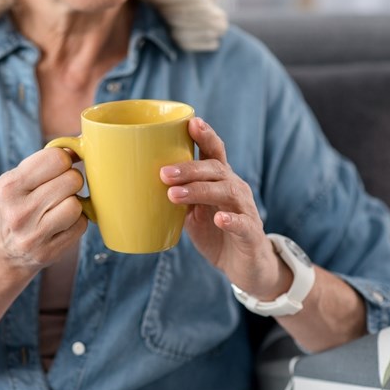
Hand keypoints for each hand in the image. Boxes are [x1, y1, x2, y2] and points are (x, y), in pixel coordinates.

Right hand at [0, 148, 87, 272]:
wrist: (0, 253)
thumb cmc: (12, 208)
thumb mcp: (14, 181)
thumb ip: (43, 163)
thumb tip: (79, 147)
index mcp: (8, 187)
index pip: (56, 159)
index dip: (64, 160)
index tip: (60, 166)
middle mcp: (18, 212)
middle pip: (72, 180)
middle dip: (71, 181)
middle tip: (59, 189)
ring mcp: (33, 235)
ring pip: (76, 204)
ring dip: (73, 203)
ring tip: (58, 207)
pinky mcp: (49, 252)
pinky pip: (81, 225)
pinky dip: (76, 222)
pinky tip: (60, 224)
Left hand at [160, 118, 290, 299]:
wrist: (244, 267)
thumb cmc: (215, 234)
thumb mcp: (193, 212)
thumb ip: (177, 195)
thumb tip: (138, 183)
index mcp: (221, 180)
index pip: (215, 152)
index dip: (205, 136)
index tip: (191, 122)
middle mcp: (236, 189)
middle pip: (216, 169)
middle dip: (190, 168)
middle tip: (164, 173)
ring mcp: (245, 210)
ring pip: (227, 192)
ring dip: (200, 190)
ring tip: (175, 195)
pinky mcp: (251, 234)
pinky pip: (243, 223)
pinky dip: (231, 220)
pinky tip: (219, 219)